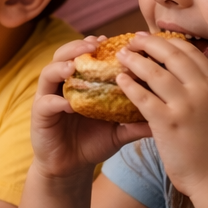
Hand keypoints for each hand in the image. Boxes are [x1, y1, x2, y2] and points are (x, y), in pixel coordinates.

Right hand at [30, 37, 151, 179]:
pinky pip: (45, 103)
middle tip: (93, 45)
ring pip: (49, 73)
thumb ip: (137, 121)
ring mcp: (49, 98)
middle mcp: (63, 85)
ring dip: (61, 66)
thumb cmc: (93, 142)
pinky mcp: (40, 115)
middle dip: (77, 47)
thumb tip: (167, 114)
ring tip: (74, 66)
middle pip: (64, 55)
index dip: (96, 45)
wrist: (71, 167)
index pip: (86, 56)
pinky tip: (69, 104)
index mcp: (81, 83)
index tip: (111, 40)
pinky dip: (56, 101)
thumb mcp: (119, 130)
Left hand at [117, 35, 207, 198]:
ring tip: (120, 55)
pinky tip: (118, 80)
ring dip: (135, 60)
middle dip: (149, 43)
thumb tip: (184, 84)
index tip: (153, 39)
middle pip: (172, 54)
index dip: (170, 42)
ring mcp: (187, 105)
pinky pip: (143, 97)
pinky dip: (129, 85)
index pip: (192, 52)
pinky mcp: (169, 122)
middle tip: (132, 40)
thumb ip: (203, 96)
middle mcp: (203, 91)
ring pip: (155, 72)